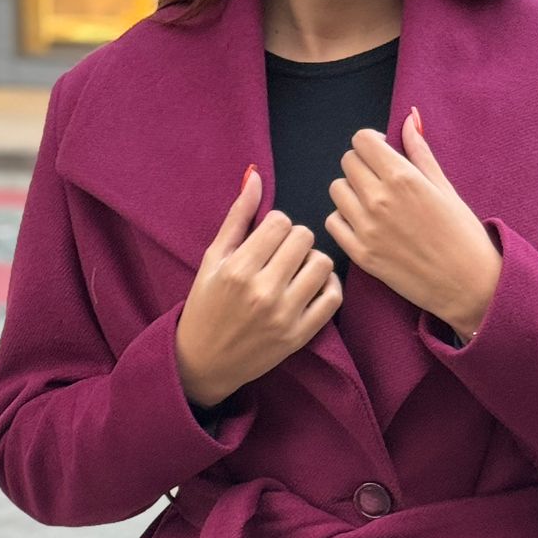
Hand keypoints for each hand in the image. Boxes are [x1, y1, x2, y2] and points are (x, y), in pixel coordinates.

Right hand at [174, 168, 342, 406]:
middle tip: (283, 253)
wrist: (205, 361)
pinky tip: (312, 285)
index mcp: (238, 269)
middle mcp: (262, 292)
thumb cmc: (206, 305)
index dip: (276, 224)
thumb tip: (255, 176)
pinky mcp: (299, 336)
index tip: (268, 238)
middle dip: (295, 239)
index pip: (280, 222)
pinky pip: (332, 297)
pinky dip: (328, 285)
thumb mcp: (213, 259)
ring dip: (312, 260)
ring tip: (296, 269)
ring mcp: (284, 316)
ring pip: (322, 263)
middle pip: (304, 238)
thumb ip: (237, 217)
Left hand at [326, 109, 500, 341]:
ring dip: (351, 191)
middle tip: (381, 180)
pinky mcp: (360, 254)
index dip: (372, 143)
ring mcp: (366, 228)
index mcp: (403, 178)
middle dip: (363, 165)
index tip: (383, 154)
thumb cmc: (463, 235)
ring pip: (336, 189)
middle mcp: (379, 199)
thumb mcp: (445, 188)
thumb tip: (409, 119)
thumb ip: (420, 152)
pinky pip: (333, 222)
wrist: (468, 285)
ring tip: (373, 203)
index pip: (361, 140)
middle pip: (347, 161)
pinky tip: (364, 224)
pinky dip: (344, 219)